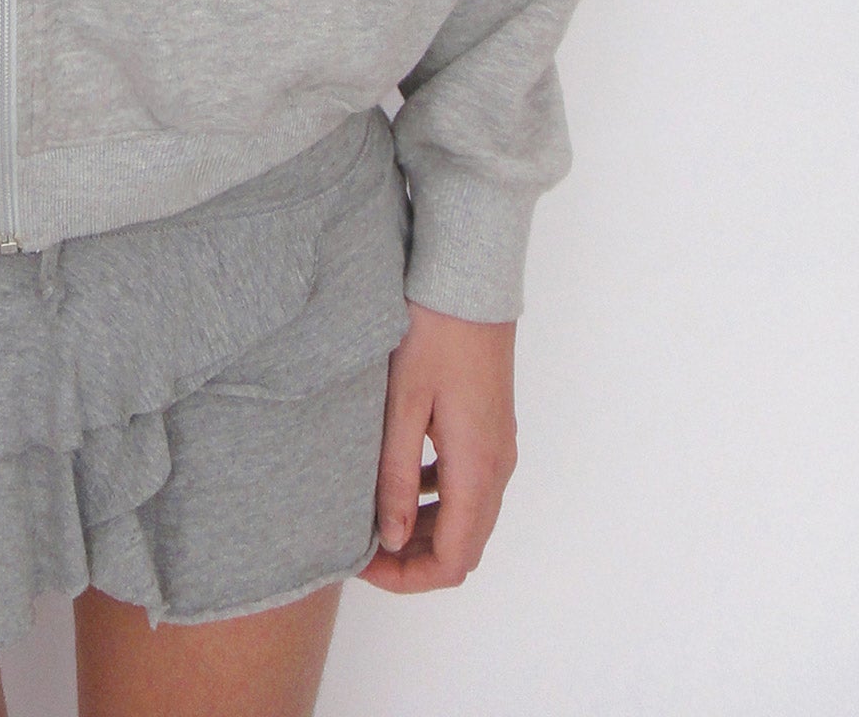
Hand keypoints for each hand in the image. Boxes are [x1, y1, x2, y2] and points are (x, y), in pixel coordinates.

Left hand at [361, 297, 517, 591]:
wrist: (470, 280)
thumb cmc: (433, 333)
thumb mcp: (403, 404)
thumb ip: (395, 475)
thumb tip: (390, 538)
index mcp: (477, 468)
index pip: (453, 560)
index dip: (408, 578)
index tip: (362, 563)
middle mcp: (497, 467)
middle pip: (463, 546)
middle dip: (412, 560)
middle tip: (360, 546)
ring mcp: (498, 447)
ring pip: (467, 517)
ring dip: (423, 531)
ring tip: (371, 517)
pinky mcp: (490, 427)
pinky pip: (467, 484)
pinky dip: (434, 498)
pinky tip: (396, 477)